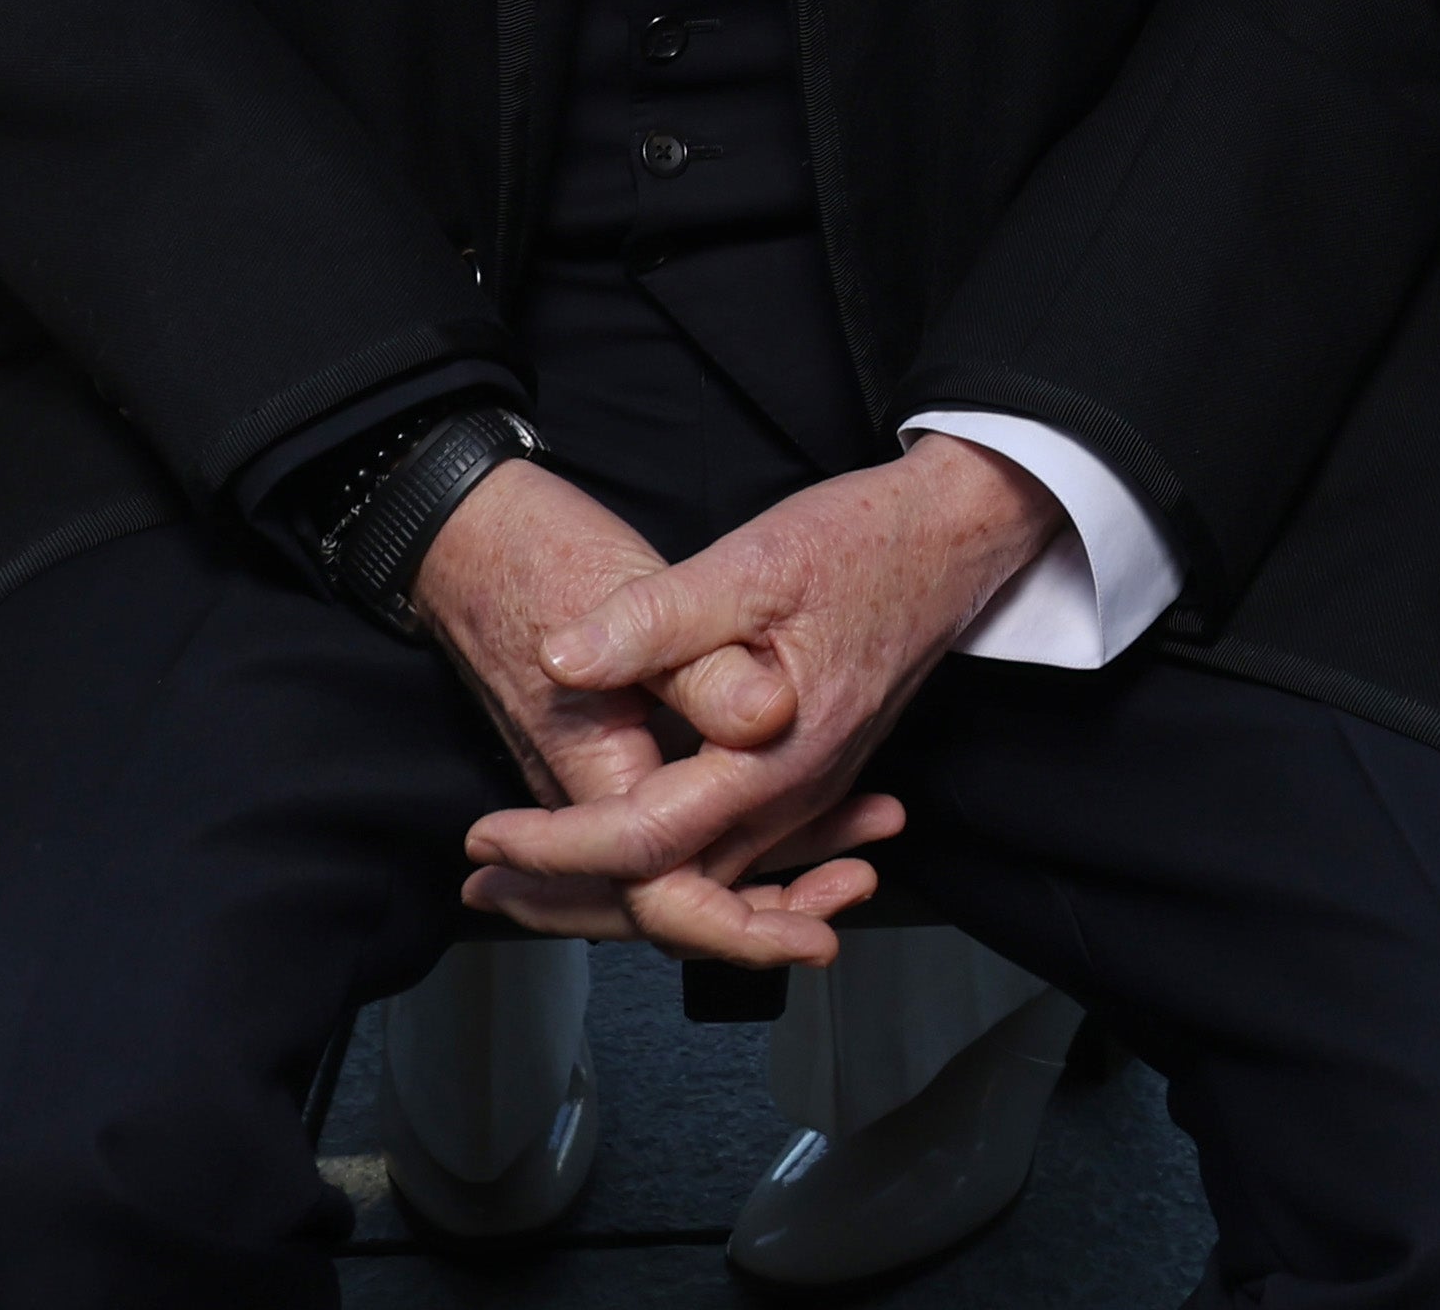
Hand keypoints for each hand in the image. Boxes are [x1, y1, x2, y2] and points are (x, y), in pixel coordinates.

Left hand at [455, 437, 1063, 966]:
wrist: (956, 542)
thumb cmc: (864, 545)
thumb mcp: (753, 562)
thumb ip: (656, 619)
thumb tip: (564, 658)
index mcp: (770, 758)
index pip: (646, 841)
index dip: (555, 848)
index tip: (484, 837)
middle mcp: (792, 797)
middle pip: (669, 892)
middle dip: (565, 896)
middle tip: (482, 884)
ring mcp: (805, 795)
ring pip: (699, 880)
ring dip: (610, 885)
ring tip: (526, 877)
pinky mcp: (809, 780)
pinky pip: (732, 855)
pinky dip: (670, 866)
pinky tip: (620, 854)